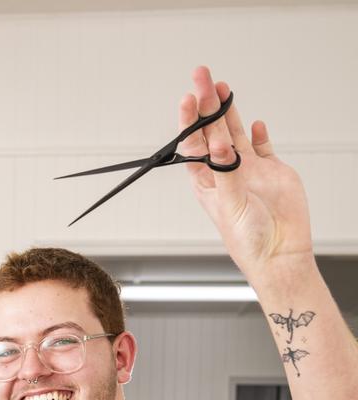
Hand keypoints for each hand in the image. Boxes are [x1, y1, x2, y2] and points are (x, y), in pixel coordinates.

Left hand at [179, 66, 315, 283]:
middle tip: (202, 77)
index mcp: (207, 183)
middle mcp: (225, 173)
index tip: (188, 100)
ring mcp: (248, 170)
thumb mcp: (231, 205)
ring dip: (229, 112)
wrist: (281, 252)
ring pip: (235, 134)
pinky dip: (258, 135)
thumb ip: (226, 173)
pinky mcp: (272, 171)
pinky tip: (254, 123)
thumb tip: (218, 145)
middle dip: (206, 106)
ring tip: (222, 88)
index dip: (190, 122)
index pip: (194, 146)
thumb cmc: (249, 239)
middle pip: (213, 132)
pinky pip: (262, 147)